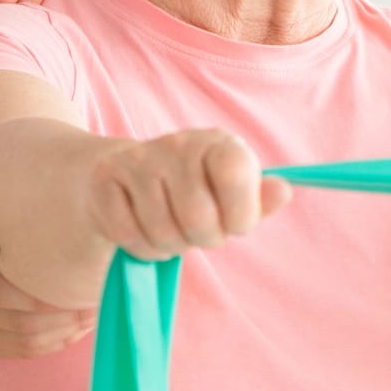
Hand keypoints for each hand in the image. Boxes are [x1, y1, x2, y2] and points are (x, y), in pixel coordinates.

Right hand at [0, 140, 94, 356]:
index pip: (9, 294)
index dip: (53, 296)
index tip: (88, 278)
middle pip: (24, 326)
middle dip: (70, 316)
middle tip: (107, 295)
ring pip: (22, 345)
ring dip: (64, 334)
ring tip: (98, 311)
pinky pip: (11, 352)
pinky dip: (46, 344)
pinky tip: (71, 326)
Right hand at [85, 128, 290, 262]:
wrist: (130, 177)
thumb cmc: (194, 193)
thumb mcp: (231, 196)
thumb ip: (258, 199)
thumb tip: (284, 192)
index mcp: (218, 144)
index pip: (236, 176)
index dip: (240, 215)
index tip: (235, 223)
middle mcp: (178, 143)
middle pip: (197, 217)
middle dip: (201, 239)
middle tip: (198, 233)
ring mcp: (138, 159)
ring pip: (161, 231)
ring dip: (169, 246)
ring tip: (171, 231)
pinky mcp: (105, 177)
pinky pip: (128, 234)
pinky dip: (140, 246)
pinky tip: (143, 231)